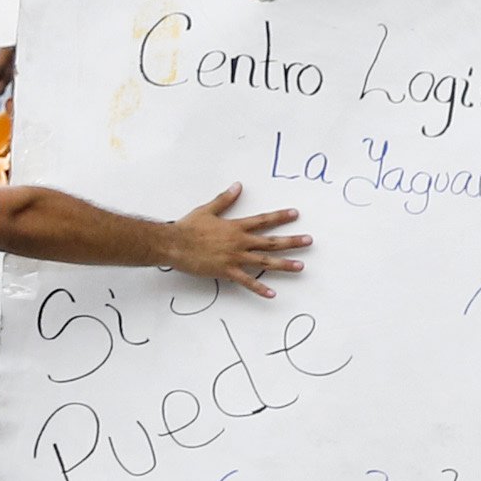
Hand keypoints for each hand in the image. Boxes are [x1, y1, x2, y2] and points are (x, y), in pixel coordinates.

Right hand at [163, 183, 309, 296]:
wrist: (172, 244)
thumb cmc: (187, 227)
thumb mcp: (206, 210)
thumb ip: (224, 199)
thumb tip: (238, 186)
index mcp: (235, 227)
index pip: (263, 220)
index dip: (280, 216)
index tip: (295, 214)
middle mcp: (239, 242)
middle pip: (271, 241)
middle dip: (292, 241)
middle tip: (308, 241)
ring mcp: (234, 258)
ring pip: (264, 261)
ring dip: (284, 264)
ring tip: (300, 266)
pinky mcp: (226, 271)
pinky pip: (246, 281)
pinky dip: (259, 288)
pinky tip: (272, 293)